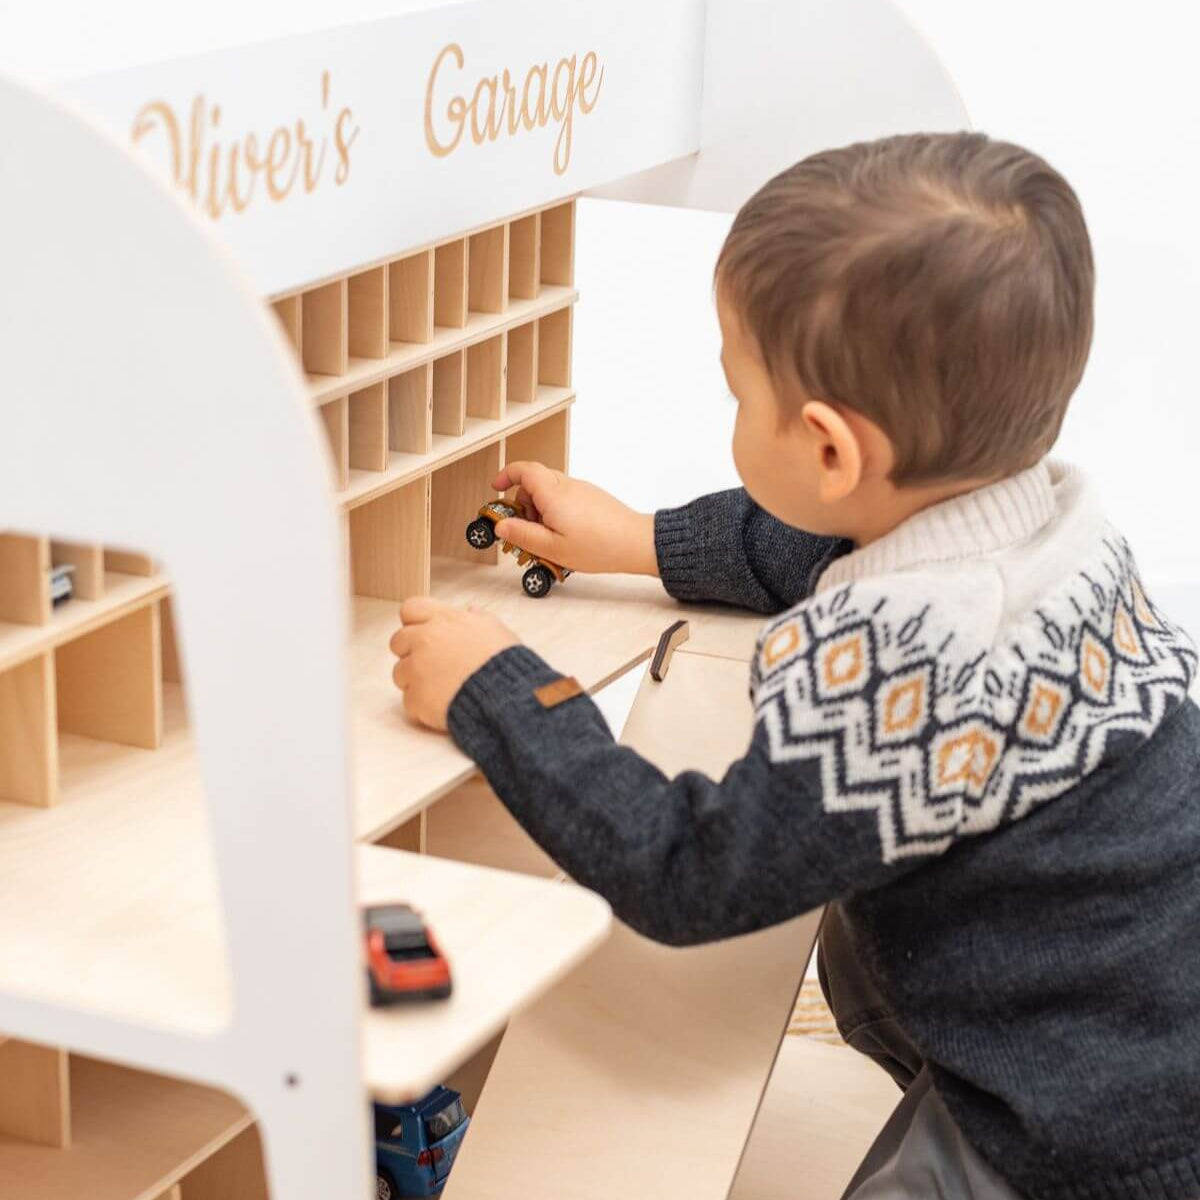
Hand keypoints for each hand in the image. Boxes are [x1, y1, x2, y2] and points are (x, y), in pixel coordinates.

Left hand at [390, 597, 518, 730]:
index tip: (424, 634)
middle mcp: (425, 640)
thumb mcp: (496, 631)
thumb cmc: (505, 664)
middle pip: (397, 641)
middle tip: (434, 665)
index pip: (411, 609)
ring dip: (415, 681)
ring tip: (442, 688)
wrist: (506, 697)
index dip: (415, 622)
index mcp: (444, 620)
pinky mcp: (416, 697)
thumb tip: (471, 611)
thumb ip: (478, 619)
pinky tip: (444, 705)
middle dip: (411, 653)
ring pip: (400, 673)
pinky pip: (409, 701)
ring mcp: (417, 669)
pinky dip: (422, 706)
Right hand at [491, 461, 658, 575]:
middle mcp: (567, 485)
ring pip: (550, 491)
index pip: (524, 470)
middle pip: (534, 482)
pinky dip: (556, 511)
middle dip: (523, 504)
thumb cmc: (599, 546)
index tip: (496, 488)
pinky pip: (565, 498)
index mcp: (554, 494)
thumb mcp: (553, 548)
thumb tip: (500, 526)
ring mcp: (581, 489)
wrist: (636, 543)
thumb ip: (523, 535)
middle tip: (526, 530)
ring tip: (549, 538)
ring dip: (541, 510)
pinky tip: (565, 535)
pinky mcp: (591, 497)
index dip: (506, 475)